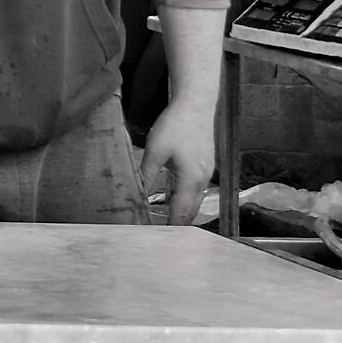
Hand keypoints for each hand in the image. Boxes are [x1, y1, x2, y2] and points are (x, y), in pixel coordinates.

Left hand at [140, 95, 216, 226]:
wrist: (195, 103)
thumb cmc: (176, 125)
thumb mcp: (155, 151)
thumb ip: (146, 175)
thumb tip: (135, 194)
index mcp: (191, 180)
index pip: (180, 213)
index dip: (170, 227)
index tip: (158, 239)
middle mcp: (202, 179)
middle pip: (190, 210)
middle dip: (178, 224)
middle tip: (162, 235)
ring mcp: (206, 171)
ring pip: (194, 199)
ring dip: (182, 211)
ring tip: (166, 221)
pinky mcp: (204, 163)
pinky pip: (195, 187)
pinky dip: (185, 197)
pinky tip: (172, 197)